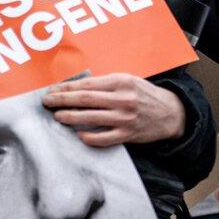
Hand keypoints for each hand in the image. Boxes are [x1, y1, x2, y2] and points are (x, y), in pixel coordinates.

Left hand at [44, 73, 185, 145]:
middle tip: (47, 102)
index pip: (87, 84)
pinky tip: (79, 134)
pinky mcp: (127, 134)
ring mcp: (124, 118)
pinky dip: (88, 137)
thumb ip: (106, 83)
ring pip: (90, 118)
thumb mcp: (129, 81)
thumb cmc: (145, 95)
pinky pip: (103, 138)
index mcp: (121, 82)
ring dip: (70, 117)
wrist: (171, 113)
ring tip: (57, 116)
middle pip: (85, 99)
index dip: (66, 88)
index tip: (52, 89)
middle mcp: (122, 99)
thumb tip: (77, 88)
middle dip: (62, 100)